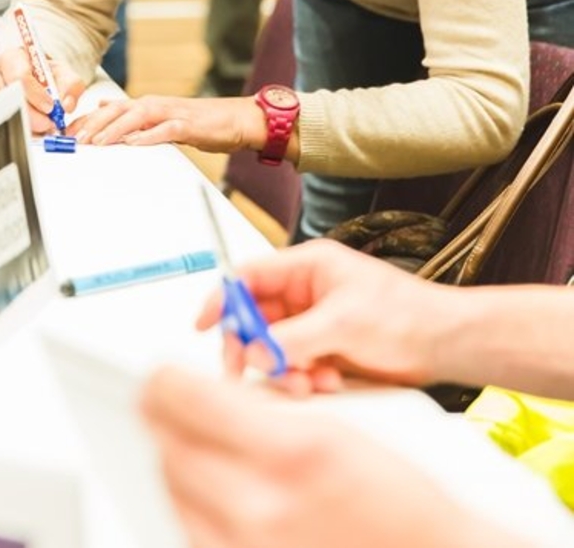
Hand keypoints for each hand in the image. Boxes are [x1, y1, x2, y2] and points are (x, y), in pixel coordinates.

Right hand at [0, 47, 86, 134]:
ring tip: (40, 127)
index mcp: (11, 58)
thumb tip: (66, 104)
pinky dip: (16, 133)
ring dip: (24, 126)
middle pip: (7, 98)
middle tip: (47, 125)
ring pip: (2, 116)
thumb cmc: (43, 77)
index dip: (35, 94)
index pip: (19, 77)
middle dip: (30, 116)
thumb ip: (71, 85)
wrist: (32, 83)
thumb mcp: (62, 74)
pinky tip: (29, 130)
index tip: (49, 107)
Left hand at [72, 93, 259, 151]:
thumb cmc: (197, 122)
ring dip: (116, 129)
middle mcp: (155, 105)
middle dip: (94, 124)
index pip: (110, 109)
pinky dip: (149, 136)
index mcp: (146, 104)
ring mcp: (171, 113)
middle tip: (75, 140)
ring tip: (98, 142)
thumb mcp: (159, 116)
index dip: (88, 120)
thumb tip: (104, 105)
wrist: (233, 119)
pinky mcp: (188, 125)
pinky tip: (134, 144)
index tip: (67, 134)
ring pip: (138, 117)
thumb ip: (132, 113)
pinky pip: (166, 130)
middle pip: (119, 110)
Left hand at [140, 367, 510, 547]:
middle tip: (175, 406)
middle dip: (169, 420)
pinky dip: (192, 508)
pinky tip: (210, 494)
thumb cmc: (402, 504)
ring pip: (173, 492)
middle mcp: (262, 508)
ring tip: (199, 450)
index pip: (182, 398)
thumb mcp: (338, 427)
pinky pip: (191, 532)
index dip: (166, 379)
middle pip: (168, 446)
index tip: (163, 375)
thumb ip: (266, 408)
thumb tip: (209, 394)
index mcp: (291, 451)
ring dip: (177, 463)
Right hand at [196, 239, 448, 390]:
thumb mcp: (344, 322)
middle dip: (253, 346)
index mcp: (307, 267)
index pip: (249, 276)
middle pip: (256, 317)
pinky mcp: (326, 351)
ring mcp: (315, 323)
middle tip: (251, 371)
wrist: (446, 345)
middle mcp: (306, 293)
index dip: (223, 298)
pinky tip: (326, 384)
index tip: (204, 323)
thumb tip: (256, 354)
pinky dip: (302, 379)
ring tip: (307, 383)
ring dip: (282, 369)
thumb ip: (295, 338)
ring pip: (273, 347)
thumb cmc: (407, 315)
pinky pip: (294, 366)